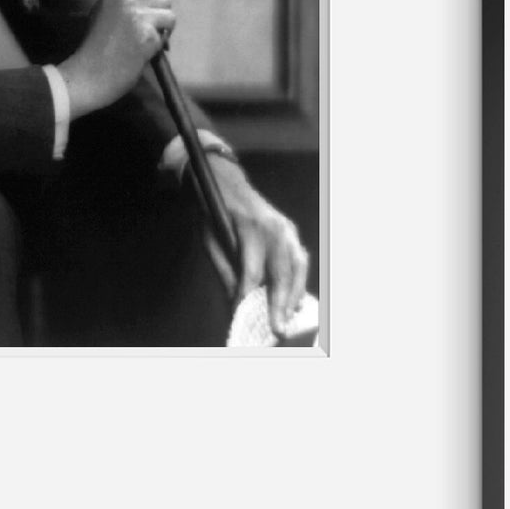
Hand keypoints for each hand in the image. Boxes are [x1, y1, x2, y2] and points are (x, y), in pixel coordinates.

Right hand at [57, 0, 173, 117]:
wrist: (90, 72)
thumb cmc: (95, 43)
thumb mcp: (105, 9)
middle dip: (161, 13)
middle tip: (149, 26)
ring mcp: (140, 17)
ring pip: (170, 16)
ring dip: (163, 29)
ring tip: (146, 39)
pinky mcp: (148, 37)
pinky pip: (165, 36)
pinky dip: (158, 45)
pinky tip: (142, 52)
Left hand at [208, 155, 308, 335]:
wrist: (224, 180)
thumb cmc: (213, 212)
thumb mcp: (210, 241)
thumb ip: (225, 272)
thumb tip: (236, 303)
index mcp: (247, 228)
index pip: (251, 272)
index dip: (247, 297)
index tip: (241, 316)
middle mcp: (272, 227)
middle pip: (281, 272)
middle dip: (280, 303)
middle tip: (277, 328)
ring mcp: (285, 227)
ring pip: (297, 267)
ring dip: (294, 295)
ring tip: (288, 317)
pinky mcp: (289, 229)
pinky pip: (299, 258)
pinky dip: (299, 280)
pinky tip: (294, 298)